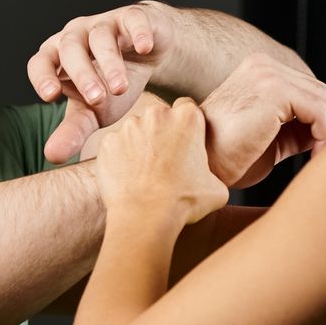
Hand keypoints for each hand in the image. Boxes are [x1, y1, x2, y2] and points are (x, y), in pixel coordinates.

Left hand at [27, 1, 177, 163]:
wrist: (146, 57)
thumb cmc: (110, 85)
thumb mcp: (92, 112)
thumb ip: (73, 132)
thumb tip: (52, 157)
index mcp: (57, 58)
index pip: (39, 63)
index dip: (42, 77)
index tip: (52, 97)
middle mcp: (75, 37)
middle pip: (70, 49)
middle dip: (82, 75)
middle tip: (97, 99)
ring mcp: (103, 24)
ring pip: (100, 37)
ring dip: (110, 62)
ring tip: (121, 88)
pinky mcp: (133, 17)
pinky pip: (133, 20)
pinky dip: (138, 33)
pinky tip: (145, 48)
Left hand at [92, 97, 229, 226]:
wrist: (145, 216)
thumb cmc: (184, 202)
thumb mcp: (217, 188)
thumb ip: (214, 172)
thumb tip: (211, 178)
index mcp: (187, 117)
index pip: (187, 108)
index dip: (186, 126)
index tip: (183, 142)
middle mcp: (157, 114)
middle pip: (159, 116)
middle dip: (161, 132)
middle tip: (164, 160)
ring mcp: (129, 126)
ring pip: (135, 130)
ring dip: (139, 144)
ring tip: (144, 171)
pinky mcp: (108, 142)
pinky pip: (115, 145)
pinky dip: (119, 157)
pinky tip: (127, 177)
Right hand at [199, 53, 325, 187]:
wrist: (199, 165)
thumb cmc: (226, 159)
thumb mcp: (270, 139)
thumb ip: (296, 129)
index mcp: (259, 71)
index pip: (309, 90)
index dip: (324, 121)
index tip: (323, 150)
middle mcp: (263, 66)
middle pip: (321, 92)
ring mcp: (268, 74)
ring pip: (325, 100)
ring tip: (322, 158)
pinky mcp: (275, 89)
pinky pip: (319, 110)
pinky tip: (317, 155)